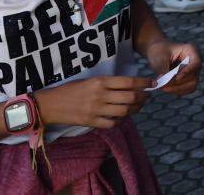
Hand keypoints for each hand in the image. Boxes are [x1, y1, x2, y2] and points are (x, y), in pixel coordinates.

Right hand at [34, 75, 151, 128]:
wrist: (50, 105)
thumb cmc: (71, 90)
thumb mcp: (90, 80)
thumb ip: (108, 83)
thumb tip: (129, 85)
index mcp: (100, 81)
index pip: (128, 81)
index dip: (144, 82)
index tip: (153, 83)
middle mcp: (100, 95)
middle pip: (130, 96)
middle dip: (143, 96)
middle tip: (147, 95)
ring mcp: (96, 110)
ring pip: (124, 111)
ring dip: (135, 109)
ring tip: (139, 106)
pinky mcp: (91, 122)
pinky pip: (113, 123)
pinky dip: (122, 121)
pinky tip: (124, 117)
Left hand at [144, 40, 201, 96]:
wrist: (157, 52)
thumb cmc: (159, 51)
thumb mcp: (160, 58)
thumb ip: (165, 69)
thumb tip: (167, 82)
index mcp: (191, 50)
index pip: (196, 63)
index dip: (188, 71)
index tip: (176, 78)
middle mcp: (195, 61)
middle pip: (194, 76)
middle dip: (179, 83)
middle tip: (164, 86)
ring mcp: (193, 71)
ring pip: (193, 84)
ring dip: (179, 89)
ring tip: (164, 89)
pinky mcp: (188, 79)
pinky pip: (188, 89)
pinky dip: (178, 91)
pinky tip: (168, 89)